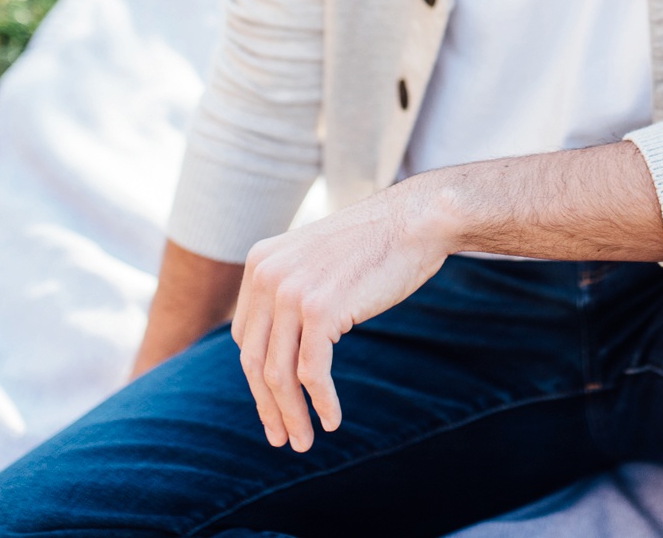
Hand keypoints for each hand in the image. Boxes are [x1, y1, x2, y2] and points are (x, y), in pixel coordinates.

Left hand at [231, 181, 457, 451]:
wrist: (416, 220)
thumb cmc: (375, 244)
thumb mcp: (317, 261)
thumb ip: (291, 292)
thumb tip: (281, 349)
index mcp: (260, 263)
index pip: (246, 337)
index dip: (258, 379)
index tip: (273, 406)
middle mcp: (267, 275)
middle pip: (255, 360)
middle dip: (268, 406)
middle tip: (283, 438)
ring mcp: (292, 292)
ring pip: (280, 373)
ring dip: (292, 415)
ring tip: (304, 442)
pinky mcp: (321, 309)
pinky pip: (312, 372)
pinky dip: (321, 402)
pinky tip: (333, 420)